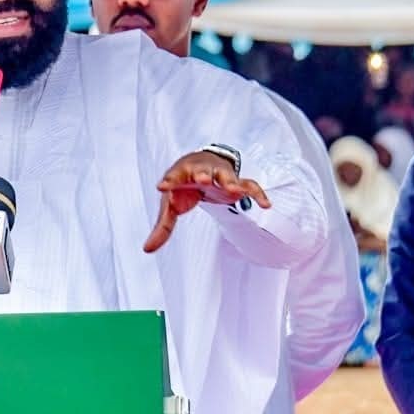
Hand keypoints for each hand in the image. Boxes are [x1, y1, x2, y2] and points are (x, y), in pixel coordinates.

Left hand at [144, 150, 269, 252]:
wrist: (201, 164)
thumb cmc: (183, 185)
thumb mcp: (171, 203)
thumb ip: (163, 227)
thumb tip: (147, 249)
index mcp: (181, 174)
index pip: (173, 176)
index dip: (168, 181)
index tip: (161, 186)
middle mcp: (201, 171)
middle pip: (202, 171)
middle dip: (203, 175)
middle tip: (202, 180)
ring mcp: (220, 175)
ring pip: (227, 176)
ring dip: (230, 181)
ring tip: (235, 190)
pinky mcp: (237, 181)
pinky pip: (250, 185)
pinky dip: (258, 194)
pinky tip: (266, 205)